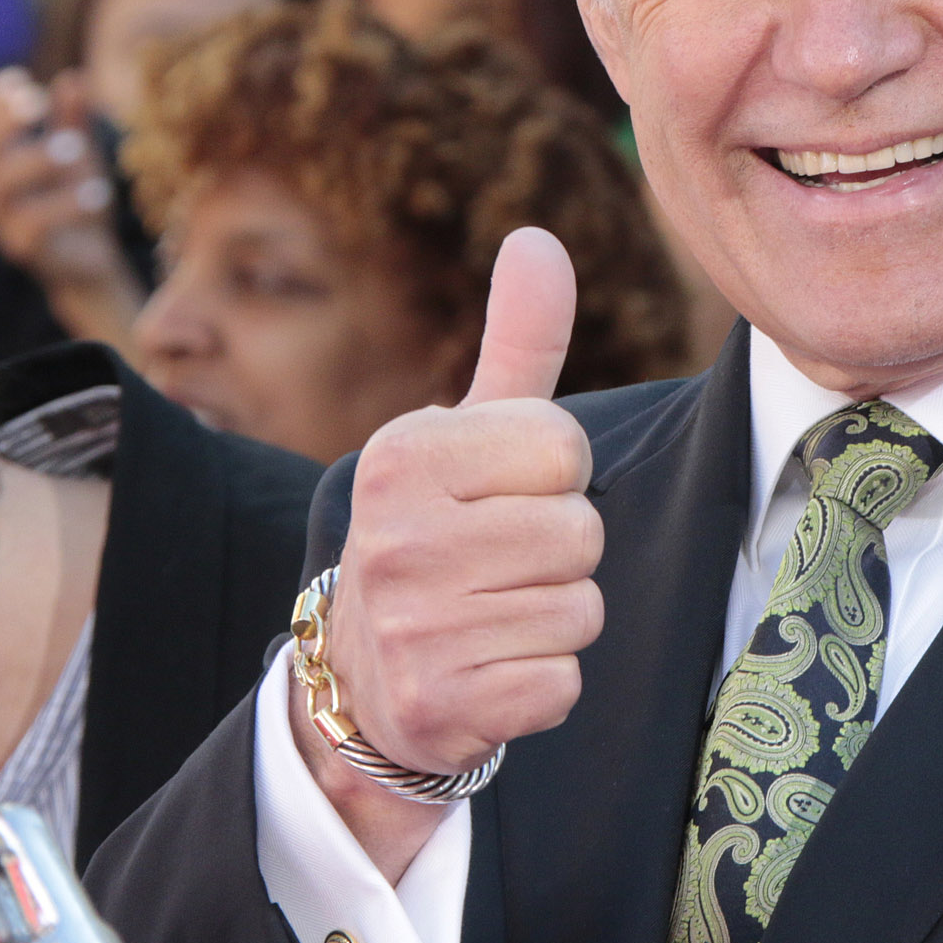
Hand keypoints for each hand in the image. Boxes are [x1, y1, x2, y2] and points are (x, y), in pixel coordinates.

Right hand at [0, 70, 144, 337]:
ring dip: (37, 158)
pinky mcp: (21, 248)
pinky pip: (33, 224)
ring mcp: (0, 219)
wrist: (91, 259)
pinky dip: (66, 204)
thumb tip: (74, 77)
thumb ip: (72, 120)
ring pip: (0, 184)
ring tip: (77, 149)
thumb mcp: (78, 153)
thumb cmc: (75, 198)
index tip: (22, 80)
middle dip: (3, 121)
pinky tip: (98, 192)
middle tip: (38, 104)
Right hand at [296, 229, 603, 868]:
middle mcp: (396, 536)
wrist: (361, 678)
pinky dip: (541, 685)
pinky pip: (562, 683)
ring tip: (492, 615)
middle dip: (561, 554)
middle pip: (581, 533)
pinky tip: (488, 672)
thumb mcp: (467, 433)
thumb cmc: (441, 533)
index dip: (553, 478)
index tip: (500, 498)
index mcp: (403, 455)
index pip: (564, 447)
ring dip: (554, 619)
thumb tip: (539, 237)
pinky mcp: (442, 705)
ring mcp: (414, 627)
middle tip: (496, 566)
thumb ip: (518, 340)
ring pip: (580, 608)